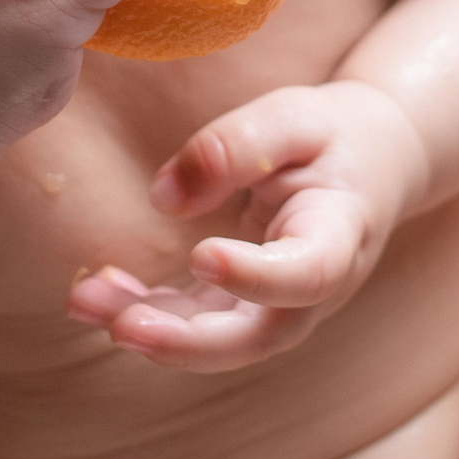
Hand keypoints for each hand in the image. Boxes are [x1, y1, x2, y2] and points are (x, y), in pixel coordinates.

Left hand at [68, 80, 425, 370]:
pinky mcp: (248, 304)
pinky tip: (96, 295)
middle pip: (258, 337)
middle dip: (187, 341)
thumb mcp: (294, 117)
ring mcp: (282, 305)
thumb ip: (233, 148)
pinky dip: (149, 313)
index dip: (257, 275)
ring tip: (85, 304)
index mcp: (340, 233)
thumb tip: (164, 199)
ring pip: (219, 340)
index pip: (307, 272)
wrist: (373, 163)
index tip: (201, 255)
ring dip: (152, 330)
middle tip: (124, 327)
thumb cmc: (334, 134)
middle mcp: (317, 288)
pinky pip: (197, 322)